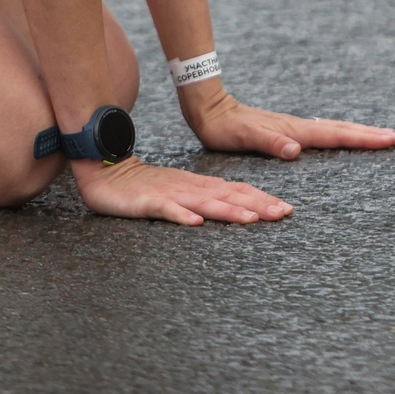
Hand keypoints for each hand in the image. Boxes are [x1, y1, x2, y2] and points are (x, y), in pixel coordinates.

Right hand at [72, 156, 293, 225]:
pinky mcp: (147, 202)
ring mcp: (170, 194)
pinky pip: (166, 209)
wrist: (107, 170)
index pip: (238, 190)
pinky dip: (181, 215)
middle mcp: (190, 187)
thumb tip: (238, 206)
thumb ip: (207, 197)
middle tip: (284, 214)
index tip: (287, 209)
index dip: (263, 199)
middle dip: (258, 205)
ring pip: (204, 202)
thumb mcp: (182, 190)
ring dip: (229, 211)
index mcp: (200, 185)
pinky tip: (195, 222)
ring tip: (250, 220)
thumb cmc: (146, 185)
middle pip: (229, 195)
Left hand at [181, 84, 394, 160]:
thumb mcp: (244, 138)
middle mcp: (298, 127)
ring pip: (334, 129)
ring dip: (358, 133)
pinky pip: (321, 133)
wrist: (210, 109)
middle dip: (370, 134)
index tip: (391, 138)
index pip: (336, 135)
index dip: (364, 138)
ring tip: (379, 136)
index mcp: (294, 131)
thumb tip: (296, 150)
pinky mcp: (287, 130)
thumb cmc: (225, 128)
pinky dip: (339, 134)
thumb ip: (270, 143)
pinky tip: (341, 137)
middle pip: (342, 129)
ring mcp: (294, 127)